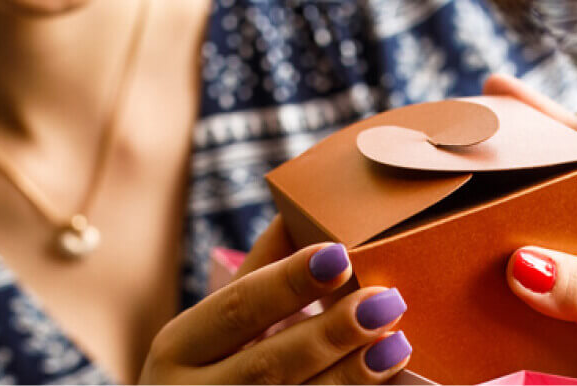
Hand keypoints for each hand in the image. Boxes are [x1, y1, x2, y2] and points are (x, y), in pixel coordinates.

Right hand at [141, 218, 414, 383]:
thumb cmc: (203, 373)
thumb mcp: (211, 329)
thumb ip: (257, 275)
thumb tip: (299, 209)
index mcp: (179, 346)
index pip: (236, 307)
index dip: (288, 282)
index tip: (339, 255)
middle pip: (268, 363)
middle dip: (329, 334)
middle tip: (385, 302)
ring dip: (349, 377)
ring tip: (397, 345)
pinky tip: (387, 385)